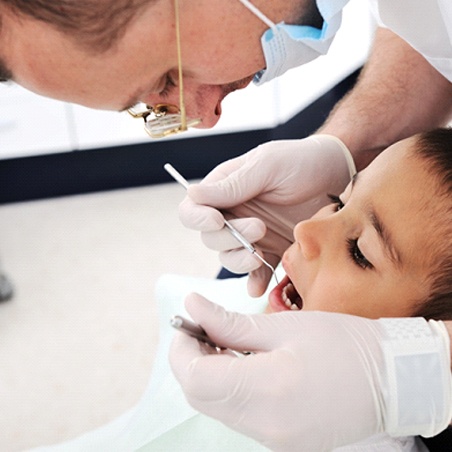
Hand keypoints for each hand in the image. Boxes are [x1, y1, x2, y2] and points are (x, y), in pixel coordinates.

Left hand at [170, 294, 451, 450]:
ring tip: (225, 341)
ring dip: (210, 372)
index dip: (182, 347)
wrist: (392, 379)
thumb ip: (230, 322)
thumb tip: (192, 305)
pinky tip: (244, 363)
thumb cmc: (342, 342)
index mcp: (267, 391)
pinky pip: (238, 415)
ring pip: (216, 406)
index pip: (195, 377)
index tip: (188, 321)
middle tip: (204, 327)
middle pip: (200, 396)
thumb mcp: (283, 325)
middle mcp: (265, 425)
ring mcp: (273, 438)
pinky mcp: (280, 440)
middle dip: (191, 359)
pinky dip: (229, 388)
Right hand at [179, 135, 354, 295]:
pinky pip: (256, 272)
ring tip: (262, 252)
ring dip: (241, 260)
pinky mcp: (272, 249)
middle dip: (230, 238)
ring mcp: (251, 235)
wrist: (337, 175)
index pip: (193, 210)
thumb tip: (192, 194)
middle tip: (259, 228)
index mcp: (224, 189)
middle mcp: (233, 214)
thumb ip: (232, 184)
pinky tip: (259, 287)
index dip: (198, 219)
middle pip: (210, 239)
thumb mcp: (267, 166)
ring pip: (229, 257)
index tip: (217, 221)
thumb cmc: (301, 161)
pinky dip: (255, 281)